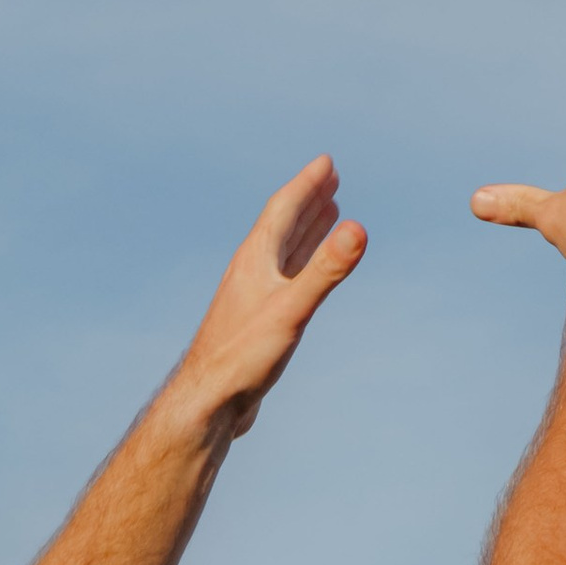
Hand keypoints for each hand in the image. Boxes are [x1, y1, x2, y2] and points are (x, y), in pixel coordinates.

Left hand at [168, 157, 368, 435]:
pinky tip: (305, 273)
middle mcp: (252, 271)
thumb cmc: (244, 356)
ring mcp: (253, 295)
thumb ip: (325, 270)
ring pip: (284, 252)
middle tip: (330, 177)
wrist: (208, 402)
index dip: (306, 184)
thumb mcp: (292, 309)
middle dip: (308, 199)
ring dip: (306, 229)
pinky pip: (285, 278)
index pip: (283, 209)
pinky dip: (302, 263)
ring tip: (326, 213)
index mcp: (255, 260)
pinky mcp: (258, 320)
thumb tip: (357, 228)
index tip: (327, 162)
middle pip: (283, 225)